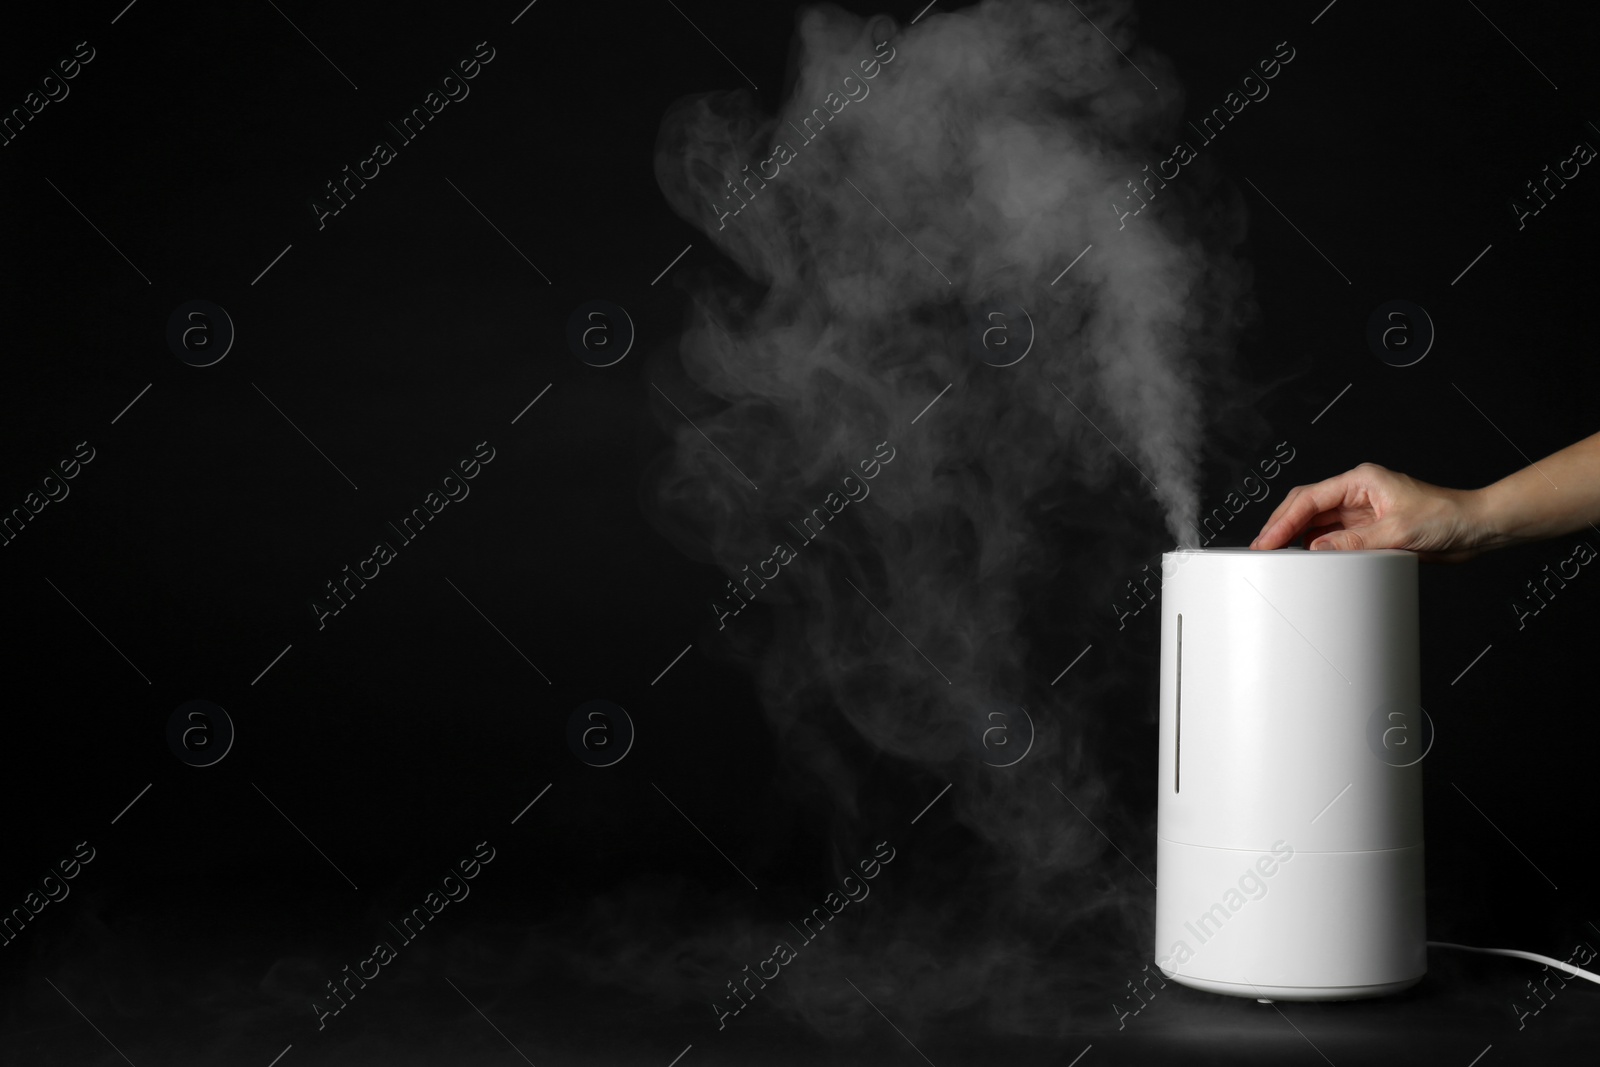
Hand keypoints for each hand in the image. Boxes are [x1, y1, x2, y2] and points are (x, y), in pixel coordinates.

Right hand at [1249, 462, 1487, 561]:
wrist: (1476, 528)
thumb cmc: (1448, 517)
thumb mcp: (1399, 531)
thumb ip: (1354, 542)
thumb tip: (1317, 550)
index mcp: (1361, 481)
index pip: (1310, 498)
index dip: (1283, 520)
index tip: (1267, 540)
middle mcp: (1357, 494)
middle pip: (1305, 507)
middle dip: (1281, 526)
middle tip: (1261, 549)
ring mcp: (1361, 512)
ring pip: (1315, 522)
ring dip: (1295, 537)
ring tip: (1277, 555)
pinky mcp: (1367, 530)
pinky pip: (1332, 538)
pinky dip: (1316, 548)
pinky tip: (1306, 559)